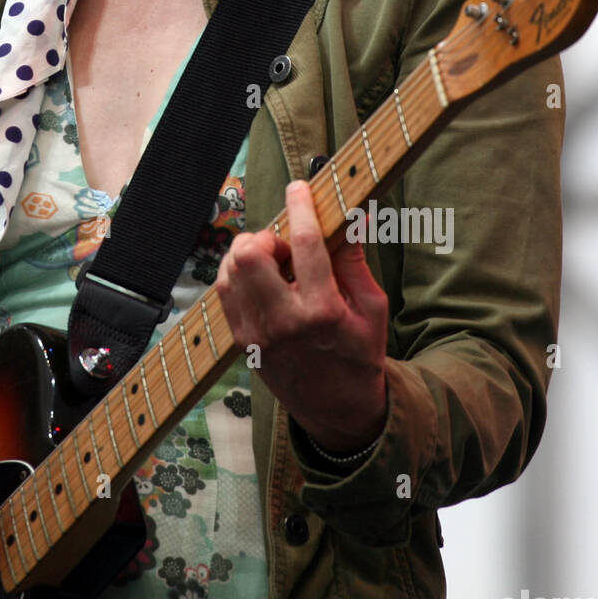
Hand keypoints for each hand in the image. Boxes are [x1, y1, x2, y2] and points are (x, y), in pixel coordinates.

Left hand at [215, 179, 388, 451]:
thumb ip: (355, 260)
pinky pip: (225, 291)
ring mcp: (257, 334)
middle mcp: (283, 322)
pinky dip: (238, 273)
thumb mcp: (372, 308)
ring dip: (249, 254)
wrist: (338, 410)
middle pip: (250, 255)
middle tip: (286, 246)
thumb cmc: (360, 356)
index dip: (301, 208)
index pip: (305, 245)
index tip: (300, 188)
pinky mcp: (242, 340)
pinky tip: (262, 279)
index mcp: (323, 312)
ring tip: (276, 265)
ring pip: (231, 270)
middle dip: (266, 236)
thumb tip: (352, 215)